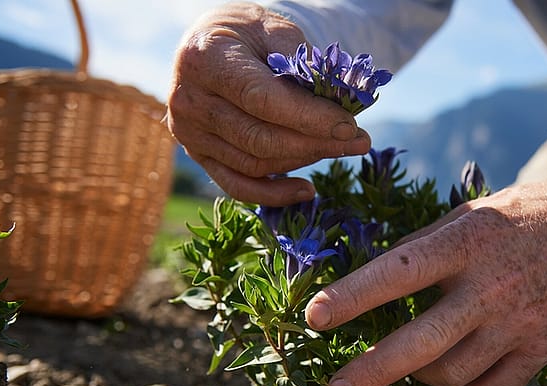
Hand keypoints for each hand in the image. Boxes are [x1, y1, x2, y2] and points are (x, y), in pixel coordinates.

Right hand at [166, 3, 370, 205]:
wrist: (213, 42)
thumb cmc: (249, 33)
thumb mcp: (275, 30)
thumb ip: (302, 65)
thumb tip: (340, 107)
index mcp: (205, 59)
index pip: (262, 99)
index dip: (309, 117)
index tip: (349, 126)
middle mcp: (188, 99)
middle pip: (260, 137)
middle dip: (316, 142)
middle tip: (358, 140)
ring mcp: (189, 132)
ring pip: (255, 163)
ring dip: (304, 160)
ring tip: (340, 148)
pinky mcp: (199, 154)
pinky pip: (238, 185)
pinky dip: (274, 194)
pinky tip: (307, 190)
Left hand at [305, 167, 546, 385]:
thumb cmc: (528, 213)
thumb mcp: (473, 210)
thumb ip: (427, 243)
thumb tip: (378, 275)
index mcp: (468, 242)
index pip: (400, 272)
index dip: (354, 296)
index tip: (315, 317)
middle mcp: (491, 287)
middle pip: (422, 342)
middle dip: (372, 371)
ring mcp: (519, 322)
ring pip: (452, 374)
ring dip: (420, 376)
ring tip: (410, 362)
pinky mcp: (542, 347)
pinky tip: (452, 379)